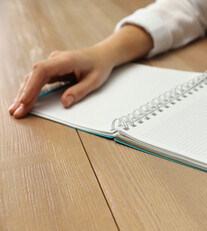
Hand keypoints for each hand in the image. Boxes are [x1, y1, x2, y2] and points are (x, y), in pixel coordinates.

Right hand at [9, 24, 152, 117]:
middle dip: (24, 94)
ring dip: (24, 93)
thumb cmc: (100, 66)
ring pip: (33, 78)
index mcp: (65, 60)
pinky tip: (25, 102)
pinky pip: (38, 80)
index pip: (42, 71)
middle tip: (17, 111)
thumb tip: (65, 103)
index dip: (32, 86)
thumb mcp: (94, 81)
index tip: (25, 101)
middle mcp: (55, 60)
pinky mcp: (53, 69)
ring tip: (17, 110)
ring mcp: (52, 64)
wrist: (103, 55)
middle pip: (34, 75)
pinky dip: (31, 91)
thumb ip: (79, 91)